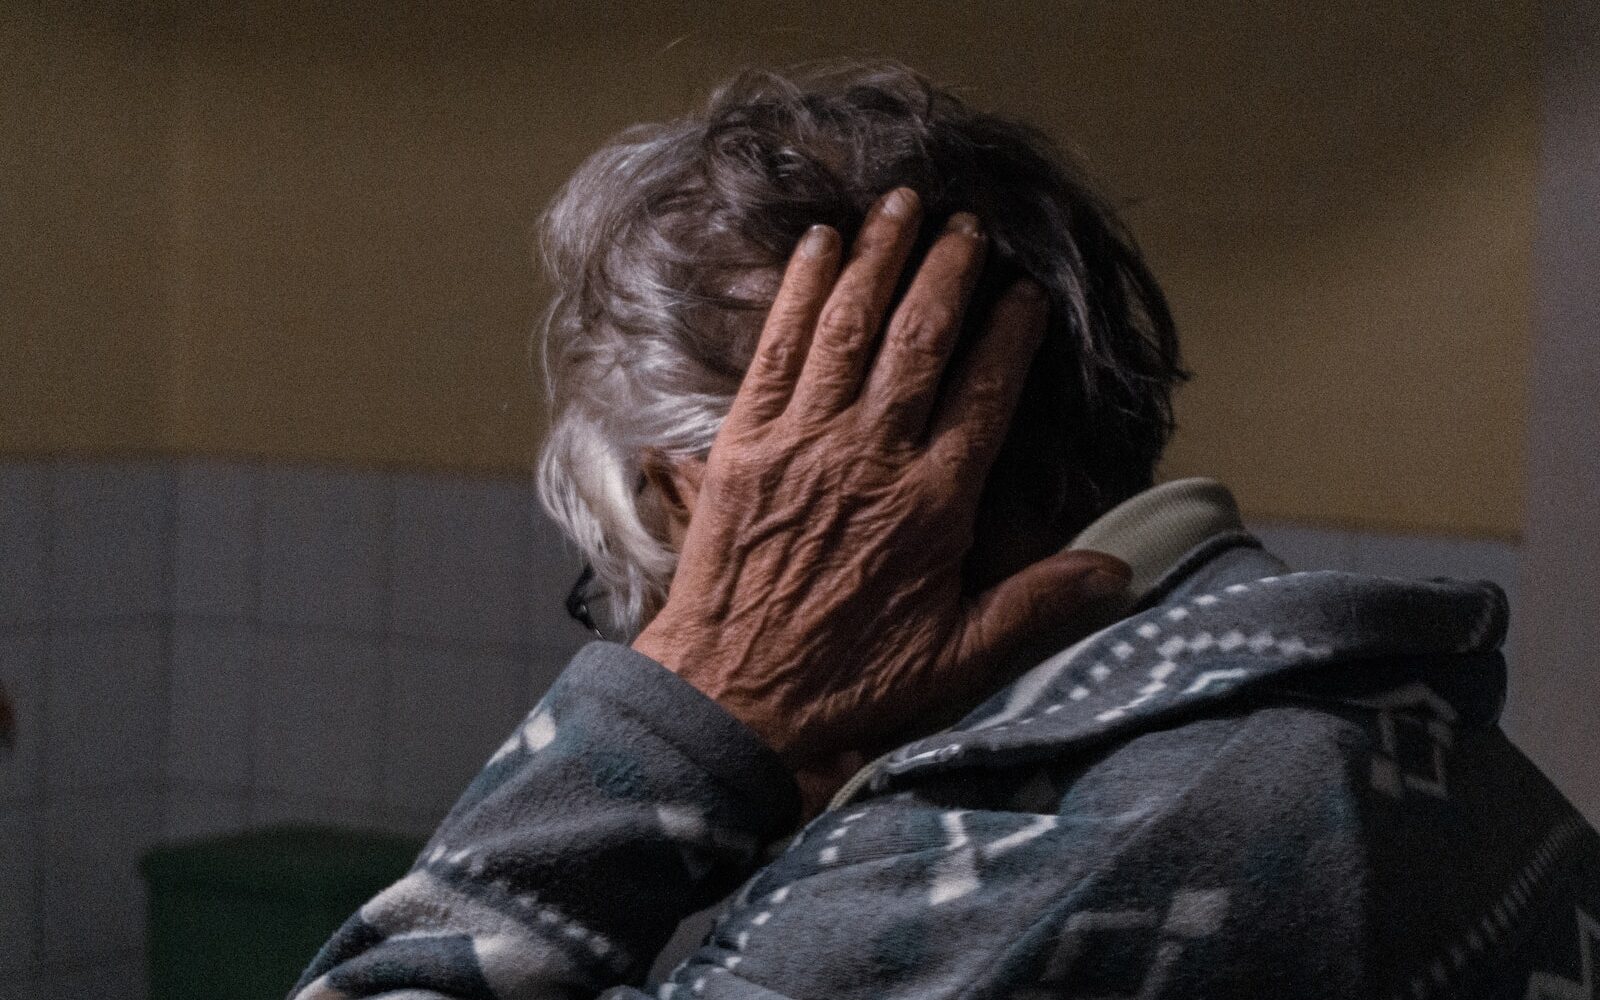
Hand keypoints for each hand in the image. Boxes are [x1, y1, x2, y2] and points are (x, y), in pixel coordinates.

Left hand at [632, 188, 1130, 809]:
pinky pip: (777, 351)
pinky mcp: (745, 443)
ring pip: (850, 330)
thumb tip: (1117, 568)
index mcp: (931, 506)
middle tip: (969, 227)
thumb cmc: (846, 682)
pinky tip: (817, 246)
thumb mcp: (956, 661)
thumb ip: (1035, 606)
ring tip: (903, 206)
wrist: (729, 698)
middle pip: (919, 342)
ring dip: (879, 260)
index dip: (1009, 336)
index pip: (985, 395)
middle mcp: (870, 458)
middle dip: (947, 274)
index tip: (1025, 294)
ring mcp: (803, 443)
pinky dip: (798, 293)